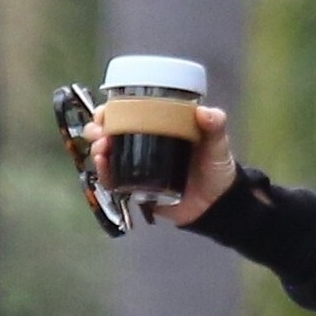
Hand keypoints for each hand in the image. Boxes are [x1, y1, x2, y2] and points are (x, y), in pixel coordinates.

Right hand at [87, 102, 237, 225]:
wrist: (217, 204)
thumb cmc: (216, 168)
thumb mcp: (217, 144)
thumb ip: (215, 127)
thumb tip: (205, 112)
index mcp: (159, 127)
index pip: (128, 113)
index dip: (111, 110)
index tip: (105, 112)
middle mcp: (144, 145)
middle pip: (111, 132)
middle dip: (97, 129)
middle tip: (99, 132)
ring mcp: (138, 167)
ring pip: (108, 154)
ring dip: (98, 149)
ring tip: (102, 149)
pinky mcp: (136, 188)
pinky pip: (114, 181)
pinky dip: (104, 173)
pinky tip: (103, 167)